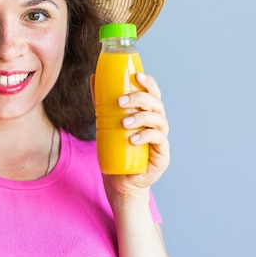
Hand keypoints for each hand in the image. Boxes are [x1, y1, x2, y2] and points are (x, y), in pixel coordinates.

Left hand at [97, 72, 170, 203]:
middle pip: (156, 104)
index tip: (136, 75)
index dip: (148, 82)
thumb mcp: (106, 122)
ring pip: (158, 120)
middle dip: (139, 99)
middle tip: (119, 102)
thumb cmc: (116, 149)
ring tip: (123, 123)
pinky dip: (146, 137)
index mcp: (148, 113)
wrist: (121, 181)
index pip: (153, 93)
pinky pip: (158, 141)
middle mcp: (158, 123)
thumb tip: (93, 78)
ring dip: (141, 118)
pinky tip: (133, 139)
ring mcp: (161, 139)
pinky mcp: (162, 155)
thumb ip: (101, 102)